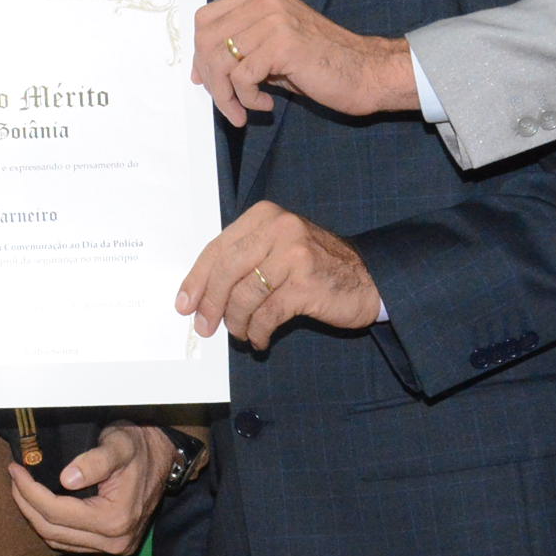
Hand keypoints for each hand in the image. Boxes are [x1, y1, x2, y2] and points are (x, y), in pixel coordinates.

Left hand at [8, 422, 175, 555]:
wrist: (161, 458)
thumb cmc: (138, 447)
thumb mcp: (119, 444)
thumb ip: (95, 461)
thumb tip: (66, 478)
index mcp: (115, 519)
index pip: (56, 511)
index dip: (29, 491)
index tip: (15, 470)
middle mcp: (115, 541)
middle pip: (52, 530)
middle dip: (26, 504)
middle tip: (14, 478)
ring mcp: (113, 548)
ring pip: (57, 541)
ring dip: (35, 516)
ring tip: (22, 488)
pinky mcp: (110, 546)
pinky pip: (69, 542)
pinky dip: (51, 525)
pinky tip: (41, 503)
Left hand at [176, 202, 381, 350]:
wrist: (370, 277)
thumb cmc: (316, 266)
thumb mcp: (278, 248)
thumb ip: (244, 260)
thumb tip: (201, 293)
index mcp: (264, 216)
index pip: (217, 248)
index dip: (196, 279)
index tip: (184, 304)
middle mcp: (278, 229)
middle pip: (226, 270)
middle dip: (210, 303)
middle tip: (204, 327)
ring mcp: (293, 254)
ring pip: (244, 295)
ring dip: (237, 322)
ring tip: (240, 334)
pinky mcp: (305, 283)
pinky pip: (267, 314)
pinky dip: (258, 331)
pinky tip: (260, 339)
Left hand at [192, 0, 417, 127]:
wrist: (365, 72)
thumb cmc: (319, 64)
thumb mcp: (272, 48)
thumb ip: (239, 49)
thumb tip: (199, 70)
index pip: (206, 19)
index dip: (199, 52)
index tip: (205, 81)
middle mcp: (265, 0)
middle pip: (207, 39)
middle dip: (209, 78)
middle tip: (225, 103)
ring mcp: (273, 19)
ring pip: (221, 60)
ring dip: (226, 95)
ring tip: (242, 111)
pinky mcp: (283, 44)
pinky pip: (242, 77)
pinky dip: (247, 99)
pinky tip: (266, 105)